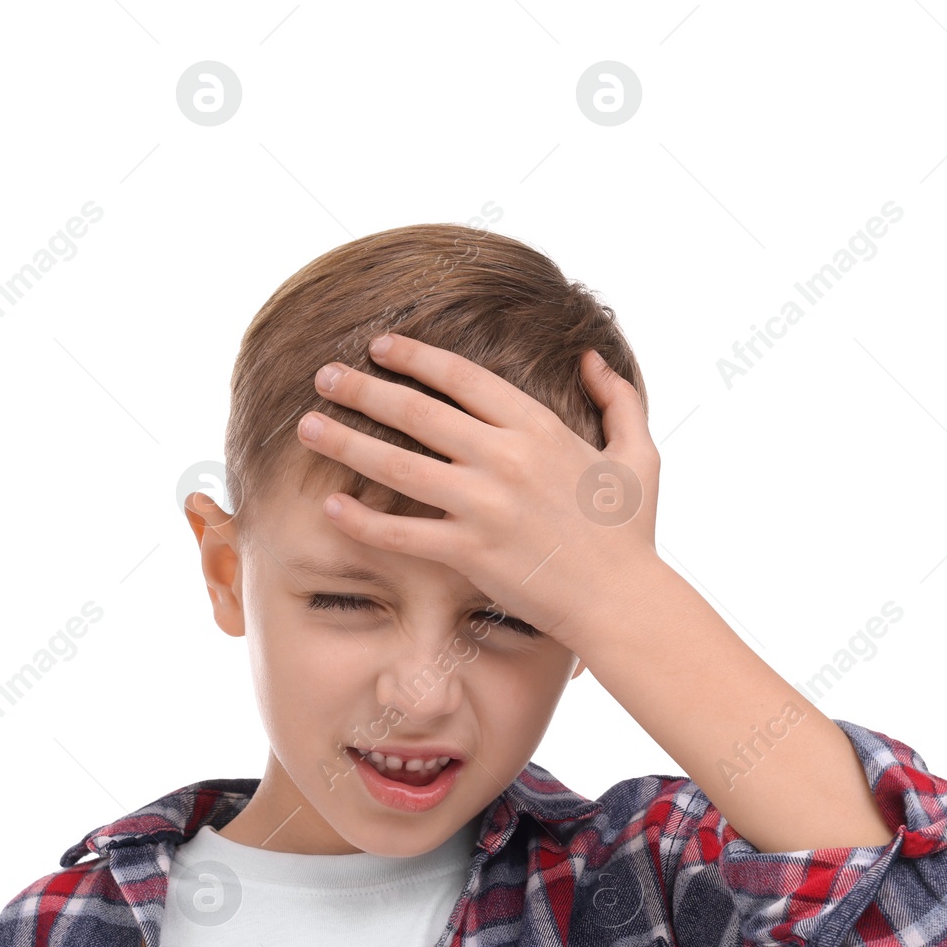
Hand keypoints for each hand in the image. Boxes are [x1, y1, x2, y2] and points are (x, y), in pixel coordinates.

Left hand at [297, 332, 662, 651]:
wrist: (622, 601)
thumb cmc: (630, 533)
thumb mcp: (639, 454)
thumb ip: (618, 398)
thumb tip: (590, 357)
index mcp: (539, 427)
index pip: (462, 377)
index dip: (415, 356)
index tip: (380, 346)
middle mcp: (505, 458)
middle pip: (416, 411)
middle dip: (362, 388)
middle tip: (325, 375)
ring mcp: (484, 505)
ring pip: (397, 464)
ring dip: (345, 442)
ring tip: (307, 426)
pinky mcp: (469, 552)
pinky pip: (401, 533)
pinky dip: (362, 521)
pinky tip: (331, 507)